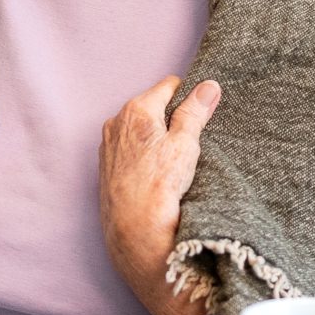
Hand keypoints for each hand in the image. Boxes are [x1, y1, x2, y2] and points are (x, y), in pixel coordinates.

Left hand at [98, 76, 221, 314]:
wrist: (134, 228)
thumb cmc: (160, 185)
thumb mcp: (185, 144)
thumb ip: (195, 112)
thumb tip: (208, 85)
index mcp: (136, 110)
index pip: (168, 86)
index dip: (188, 97)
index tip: (199, 114)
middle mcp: (117, 122)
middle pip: (152, 107)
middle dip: (170, 119)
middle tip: (188, 143)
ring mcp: (109, 144)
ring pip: (140, 129)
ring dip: (156, 137)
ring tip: (172, 162)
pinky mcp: (106, 165)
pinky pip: (129, 148)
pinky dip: (143, 154)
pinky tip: (155, 173)